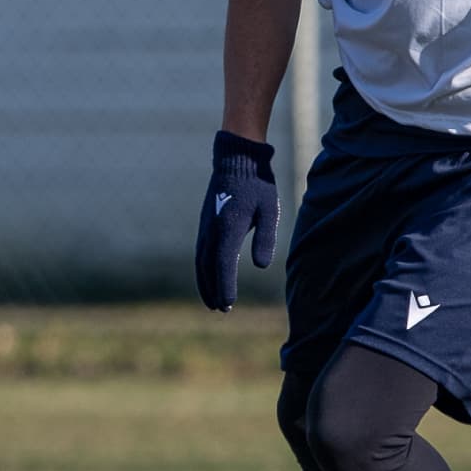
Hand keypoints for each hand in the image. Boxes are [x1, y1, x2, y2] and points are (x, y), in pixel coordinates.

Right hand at [194, 131, 277, 311]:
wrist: (237, 160)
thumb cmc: (258, 185)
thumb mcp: (269, 210)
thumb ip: (265, 238)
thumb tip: (260, 266)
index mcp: (228, 226)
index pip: (223, 263)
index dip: (225, 285)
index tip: (228, 305)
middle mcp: (212, 229)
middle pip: (208, 267)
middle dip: (214, 290)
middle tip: (222, 309)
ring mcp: (205, 226)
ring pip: (201, 261)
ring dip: (206, 283)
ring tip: (213, 302)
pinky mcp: (205, 224)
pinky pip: (201, 252)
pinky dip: (203, 269)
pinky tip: (210, 277)